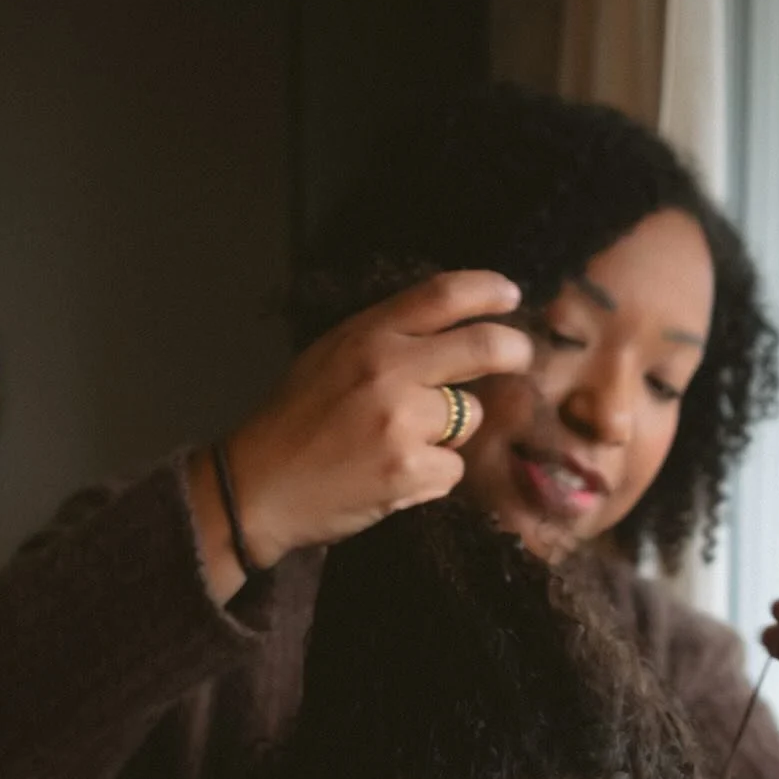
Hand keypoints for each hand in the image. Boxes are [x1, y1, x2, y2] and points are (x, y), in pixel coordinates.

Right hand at [220, 271, 532, 567]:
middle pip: (481, 348)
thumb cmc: (293, 422)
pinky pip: (452, 469)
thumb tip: (450, 333)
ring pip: (469, 417)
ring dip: (451, 433)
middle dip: (512, 351)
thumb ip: (385, 340)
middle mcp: (388, 370)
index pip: (442, 296)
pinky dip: (433, 477)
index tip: (511, 296)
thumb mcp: (329, 356)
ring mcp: (401, 421)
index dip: (487, 291)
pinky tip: (395, 478)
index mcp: (366, 335)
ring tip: (405, 444)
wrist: (258, 487)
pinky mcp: (409, 470)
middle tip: (520, 358)